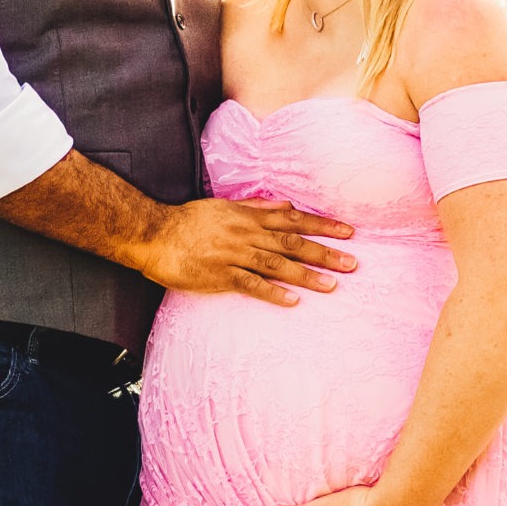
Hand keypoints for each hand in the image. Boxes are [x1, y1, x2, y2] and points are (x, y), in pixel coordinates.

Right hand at [135, 199, 355, 304]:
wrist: (154, 234)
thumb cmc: (188, 221)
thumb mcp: (224, 206)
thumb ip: (257, 206)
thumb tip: (286, 204)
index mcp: (248, 217)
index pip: (293, 220)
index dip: (322, 226)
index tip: (348, 232)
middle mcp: (245, 234)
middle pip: (292, 243)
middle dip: (324, 252)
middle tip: (352, 263)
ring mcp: (233, 255)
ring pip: (277, 264)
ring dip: (306, 275)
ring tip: (332, 285)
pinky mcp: (219, 275)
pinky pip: (251, 284)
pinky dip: (272, 292)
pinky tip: (293, 301)